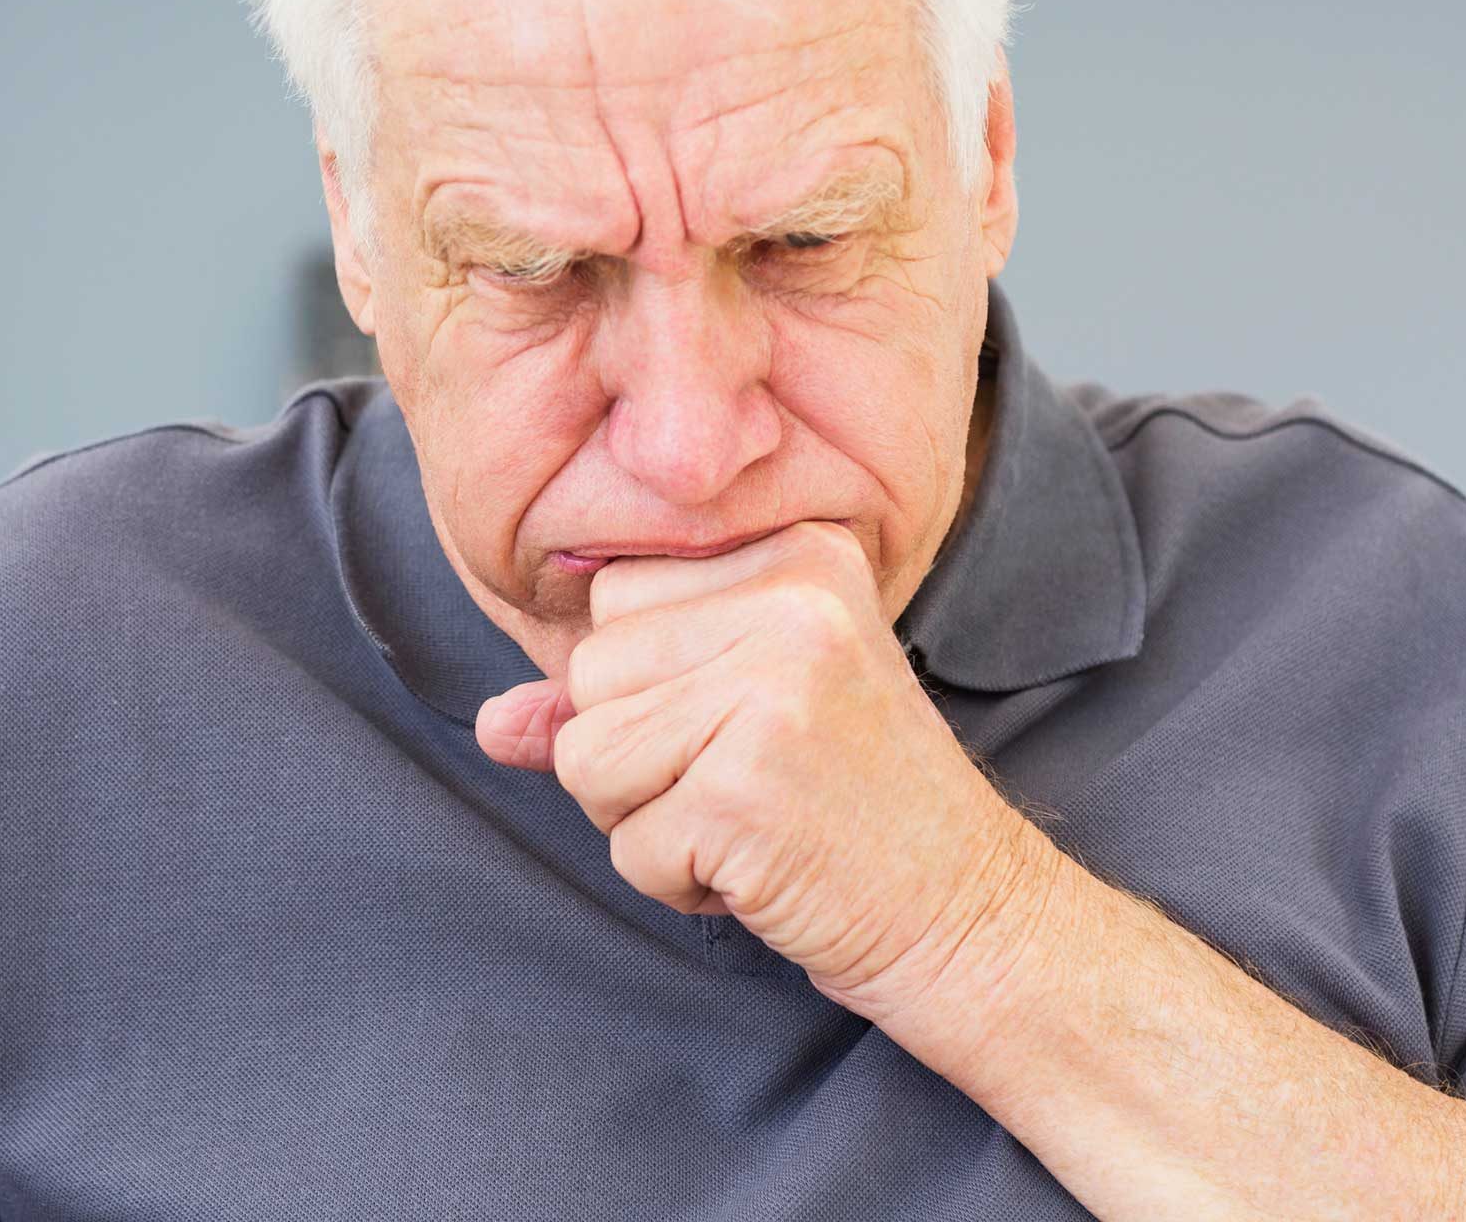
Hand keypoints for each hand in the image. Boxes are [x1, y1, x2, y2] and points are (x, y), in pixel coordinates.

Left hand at [476, 521, 1045, 1019]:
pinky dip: (679, 882)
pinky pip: (626, 845)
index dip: (651, 688)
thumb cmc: (853, 808)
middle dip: (640, 756)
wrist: (973, 914)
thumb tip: (492, 722)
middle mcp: (787, 601)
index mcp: (796, 552)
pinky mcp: (744, 790)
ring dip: (650, 821)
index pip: (617, 601)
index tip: (746, 724)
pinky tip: (765, 866)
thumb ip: (620, 700)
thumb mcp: (744, 716)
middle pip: (590, 674)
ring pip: (587, 757)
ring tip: (752, 820)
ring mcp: (768, 692)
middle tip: (752, 783)